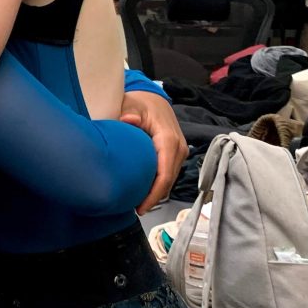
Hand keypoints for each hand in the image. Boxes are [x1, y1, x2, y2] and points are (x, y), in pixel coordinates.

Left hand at [120, 91, 187, 213]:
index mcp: (168, 139)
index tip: (140, 207)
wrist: (154, 98)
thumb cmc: (140, 102)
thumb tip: (127, 120)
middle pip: (168, 181)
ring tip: (136, 202)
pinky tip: (144, 189)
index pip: (164, 174)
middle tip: (133, 208)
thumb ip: (129, 112)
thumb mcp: (131, 104)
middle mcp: (179, 147)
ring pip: (170, 179)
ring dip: (156, 192)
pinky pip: (169, 173)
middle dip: (153, 197)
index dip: (153, 194)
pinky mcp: (177, 154)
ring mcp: (180, 151)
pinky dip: (158, 183)